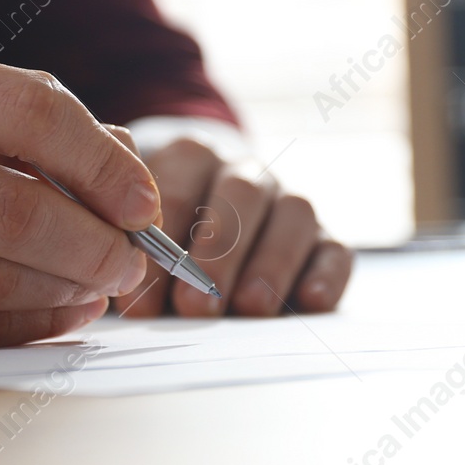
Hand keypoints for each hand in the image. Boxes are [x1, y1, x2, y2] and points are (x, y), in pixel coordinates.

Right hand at [0, 48, 159, 350]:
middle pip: (14, 208)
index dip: (101, 160)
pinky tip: (51, 312)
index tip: (143, 200)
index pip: (27, 110)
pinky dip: (22, 326)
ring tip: (96, 286)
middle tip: (130, 260)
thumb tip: (125, 176)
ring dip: (65, 291)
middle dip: (94, 243)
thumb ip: (18, 128)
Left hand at [109, 135, 351, 317]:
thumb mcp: (133, 231)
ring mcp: (287, 202)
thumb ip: (129, 249)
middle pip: (240, 195)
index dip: (162, 236)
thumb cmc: (158, 238)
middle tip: (195, 305)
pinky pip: (335, 248)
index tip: (144, 290)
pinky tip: (309, 301)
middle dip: (217, 252)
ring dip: (270, 262)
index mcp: (191, 156)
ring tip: (249, 307)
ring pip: (293, 214)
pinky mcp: (324, 238)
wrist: (207, 225)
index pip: (179, 182)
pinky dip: (326, 274)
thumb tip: (131, 296)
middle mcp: (244, 172)